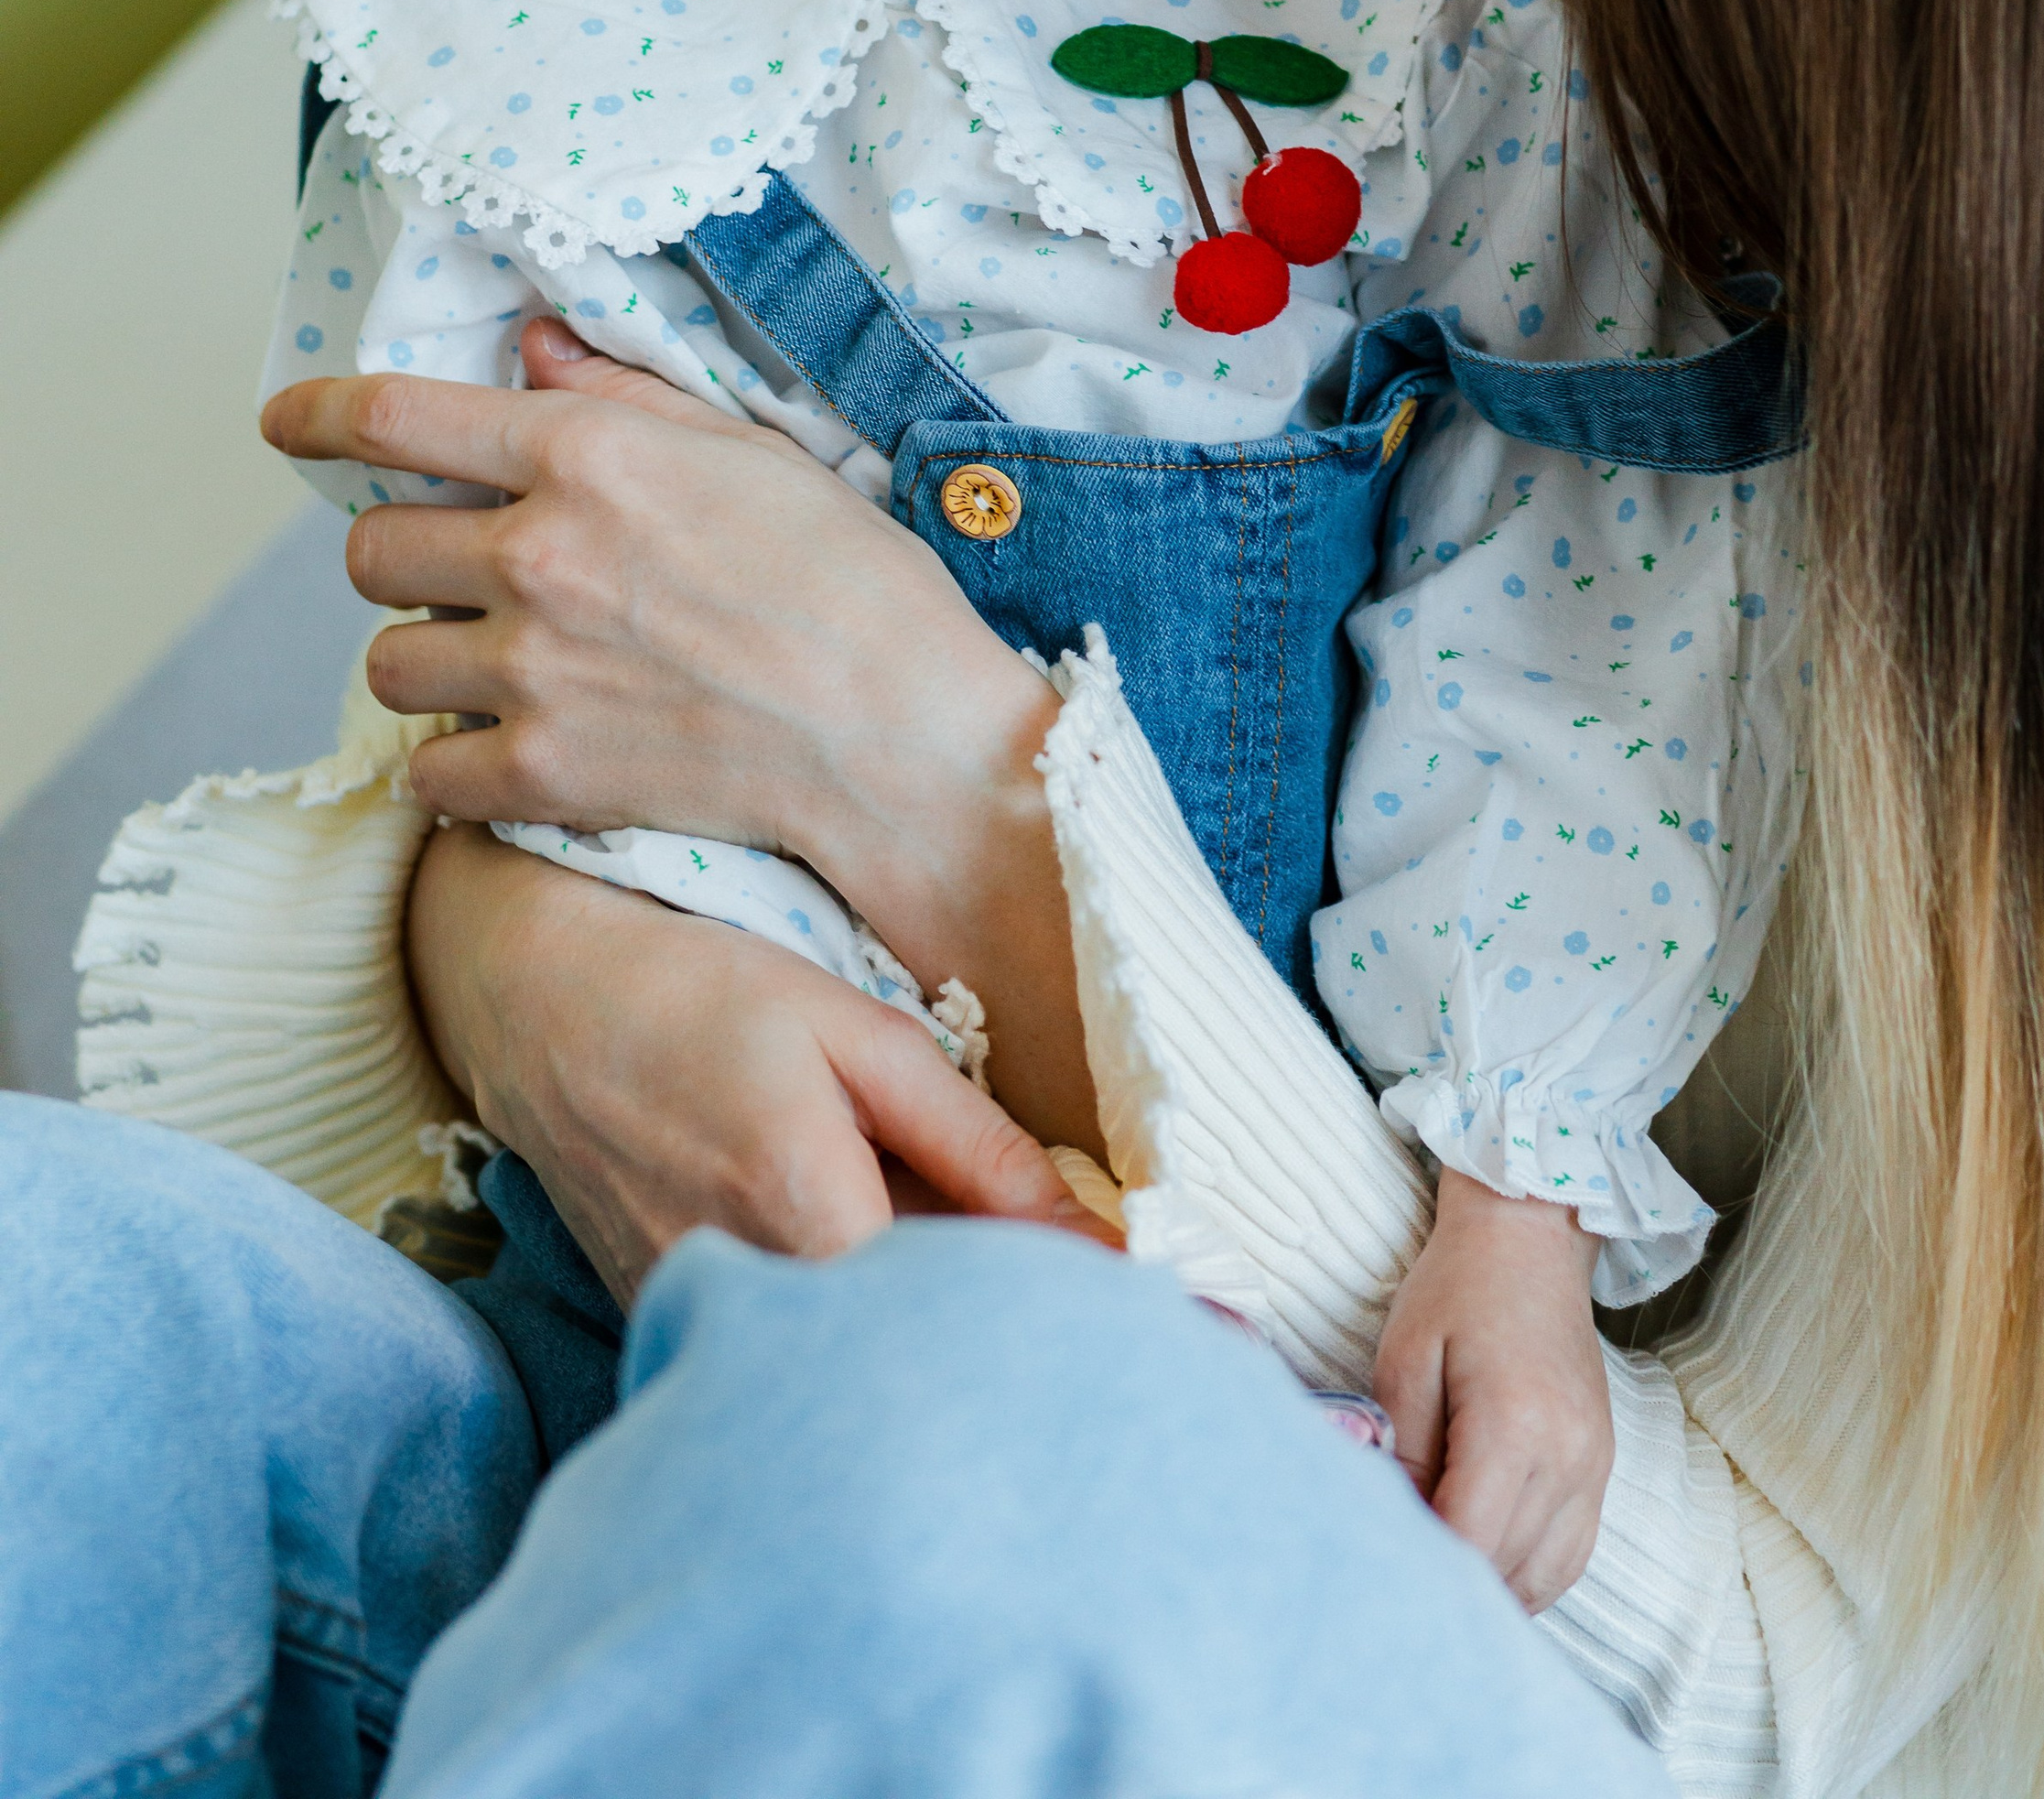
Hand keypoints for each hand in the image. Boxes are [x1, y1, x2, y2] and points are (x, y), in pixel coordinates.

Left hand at [265, 323, 1099, 1154]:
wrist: (900, 737)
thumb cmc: (853, 583)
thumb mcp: (752, 450)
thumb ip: (625, 395)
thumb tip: (529, 351)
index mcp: (585, 454)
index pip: (394, 416)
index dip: (317, 414)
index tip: (285, 423)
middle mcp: (537, 553)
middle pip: (371, 547)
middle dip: (402, 552)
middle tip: (462, 569)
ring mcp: (528, 669)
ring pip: (386, 659)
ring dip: (427, 656)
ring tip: (496, 664)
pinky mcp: (538, 773)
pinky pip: (426, 770)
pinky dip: (458, 763)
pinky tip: (517, 747)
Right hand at [407, 819, 1112, 1305]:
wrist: (539, 1006)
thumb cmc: (702, 993)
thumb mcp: (857, 1036)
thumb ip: (974, 1143)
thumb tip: (1096, 1233)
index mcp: (812, 1216)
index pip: (976, 1317)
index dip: (1081, 1331)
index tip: (1194, 1335)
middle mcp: (755, 1297)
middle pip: (927, 1360)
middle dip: (1033, 1352)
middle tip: (1156, 1333)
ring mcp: (706, 1328)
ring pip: (867, 1360)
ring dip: (957, 1340)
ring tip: (1048, 1314)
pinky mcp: (680, 1331)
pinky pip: (809, 1349)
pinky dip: (879, 1329)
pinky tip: (929, 1291)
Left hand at [1373, 1170, 1613, 1611]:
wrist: (1530, 1239)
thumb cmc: (1457, 1289)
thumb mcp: (1405, 1360)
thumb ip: (1399, 1453)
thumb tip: (1393, 1527)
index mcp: (1513, 1424)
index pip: (1469, 1541)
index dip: (1421, 1566)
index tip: (1380, 1561)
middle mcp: (1567, 1456)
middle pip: (1506, 1568)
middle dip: (1451, 1580)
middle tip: (1400, 1565)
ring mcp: (1594, 1465)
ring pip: (1543, 1577)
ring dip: (1492, 1587)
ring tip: (1441, 1568)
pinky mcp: (1602, 1466)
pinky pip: (1571, 1555)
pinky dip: (1529, 1574)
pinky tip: (1489, 1561)